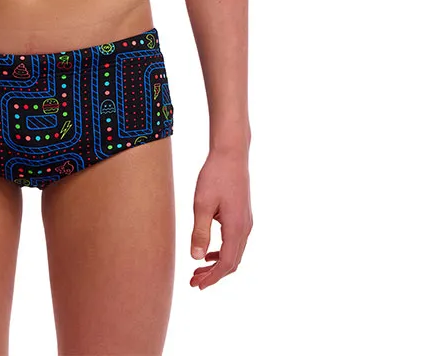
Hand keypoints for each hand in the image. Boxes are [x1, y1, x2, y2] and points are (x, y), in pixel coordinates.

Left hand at [189, 147, 252, 290]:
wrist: (231, 154)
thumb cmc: (215, 175)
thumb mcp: (202, 204)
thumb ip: (200, 231)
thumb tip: (196, 258)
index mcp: (236, 228)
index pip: (226, 263)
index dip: (212, 278)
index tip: (197, 286)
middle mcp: (245, 228)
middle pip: (232, 262)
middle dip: (214, 275)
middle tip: (194, 282)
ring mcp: (246, 222)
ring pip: (234, 252)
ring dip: (218, 264)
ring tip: (199, 270)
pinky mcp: (243, 215)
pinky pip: (235, 242)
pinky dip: (223, 252)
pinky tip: (209, 251)